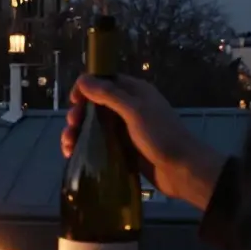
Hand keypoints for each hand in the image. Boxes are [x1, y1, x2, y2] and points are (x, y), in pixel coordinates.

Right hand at [63, 74, 224, 209]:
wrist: (182, 170)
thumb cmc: (161, 135)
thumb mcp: (135, 111)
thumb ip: (109, 95)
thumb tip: (83, 79)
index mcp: (134, 91)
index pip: (103, 81)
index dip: (85, 88)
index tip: (74, 101)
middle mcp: (128, 107)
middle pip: (94, 104)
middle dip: (78, 114)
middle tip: (72, 127)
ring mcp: (125, 129)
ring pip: (94, 125)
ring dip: (78, 132)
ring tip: (68, 146)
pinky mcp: (123, 148)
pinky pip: (99, 143)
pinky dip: (85, 146)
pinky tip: (73, 155)